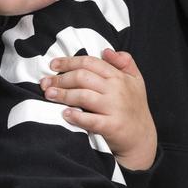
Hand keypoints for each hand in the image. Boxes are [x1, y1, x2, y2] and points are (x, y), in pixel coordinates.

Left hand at [40, 48, 157, 171]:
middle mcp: (116, 90)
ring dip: (63, 94)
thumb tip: (106, 51)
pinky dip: (76, 117)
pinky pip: (91, 120)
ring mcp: (114, 108)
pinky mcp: (112, 127)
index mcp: (119, 77)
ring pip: (83, 96)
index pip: (90, 62)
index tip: (53, 65)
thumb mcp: (136, 80)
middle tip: (46, 82)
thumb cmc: (135, 107)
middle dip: (60, 78)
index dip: (69, 62)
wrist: (142, 137)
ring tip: (49, 95)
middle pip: (83, 77)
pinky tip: (65, 114)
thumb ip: (124, 62)